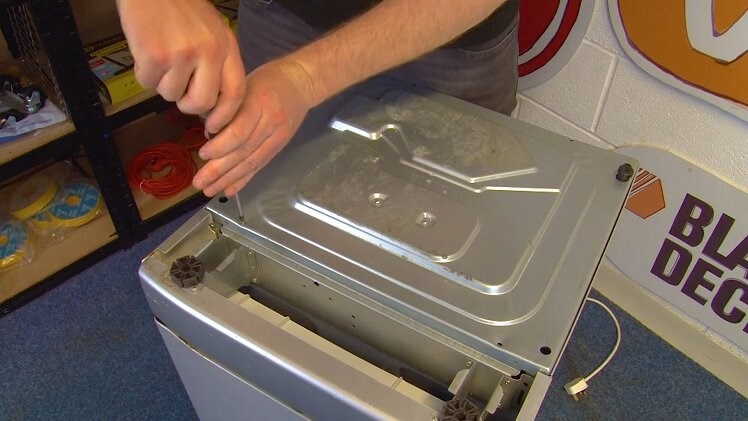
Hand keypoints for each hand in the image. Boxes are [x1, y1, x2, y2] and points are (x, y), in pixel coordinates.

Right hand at [116, 0, 245, 132]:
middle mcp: (209, 52)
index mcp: (226, 46)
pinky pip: (148, 84)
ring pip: (171, 95)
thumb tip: (212, 102)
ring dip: (162, 83)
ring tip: (161, 56)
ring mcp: (182, 54)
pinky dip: (144, 73)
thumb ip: (217, 63)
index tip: (213, 126)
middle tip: (179, 91)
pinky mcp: (155, 55)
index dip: (224, 115)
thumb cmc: (180, 6)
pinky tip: (147, 50)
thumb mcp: (212, 31)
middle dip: (187, 104)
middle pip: (202, 103)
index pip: (235, 93)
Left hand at [193, 59, 315, 196]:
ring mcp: (277, 137)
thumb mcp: (244, 83)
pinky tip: (230, 190)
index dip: (220, 146)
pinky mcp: (279, 147)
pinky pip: (260, 166)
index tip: (202, 153)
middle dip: (219, 170)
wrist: (300, 83)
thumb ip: (228, 107)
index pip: (239, 131)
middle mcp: (271, 123)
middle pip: (243, 152)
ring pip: (251, 163)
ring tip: (209, 190)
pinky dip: (244, 180)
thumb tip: (208, 131)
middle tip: (199, 182)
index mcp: (259, 103)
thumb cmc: (268, 79)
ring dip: (228, 179)